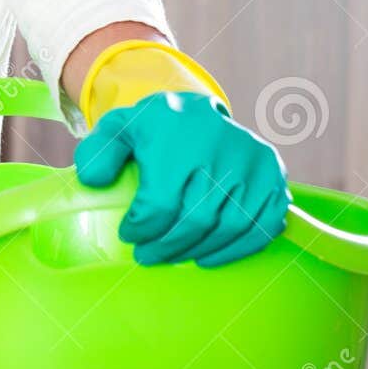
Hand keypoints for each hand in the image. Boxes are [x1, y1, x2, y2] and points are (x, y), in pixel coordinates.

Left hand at [74, 91, 290, 266]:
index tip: (129, 235)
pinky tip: (208, 256)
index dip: (142, 229)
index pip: (161, 203)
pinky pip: (261, 226)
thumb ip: (98, 152)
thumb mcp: (119, 129)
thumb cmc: (155, 129)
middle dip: (167, 246)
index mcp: (179, 137)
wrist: (198, 112)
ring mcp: (253, 164)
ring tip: (175, 256)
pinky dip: (236, 249)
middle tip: (148, 256)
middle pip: (195, 220)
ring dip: (198, 251)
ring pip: (228, 227)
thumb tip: (93, 180)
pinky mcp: (274, 177)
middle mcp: (221, 148)